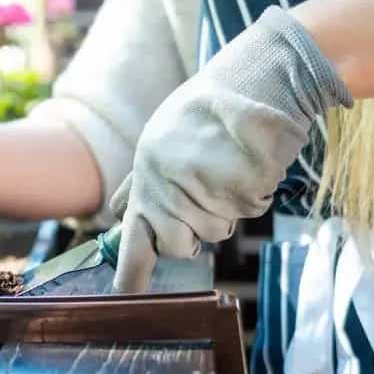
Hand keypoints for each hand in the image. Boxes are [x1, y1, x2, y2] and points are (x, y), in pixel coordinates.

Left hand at [111, 7, 353, 292]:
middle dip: (193, 235)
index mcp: (147, 176)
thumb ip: (140, 183)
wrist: (257, 77)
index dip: (130, 273)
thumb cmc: (207, 112)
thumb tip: (116, 213)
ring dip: (226, 207)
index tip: (124, 295)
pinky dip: (253, 190)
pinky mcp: (243, 189)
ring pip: (217, 231)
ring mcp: (207, 190)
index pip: (133, 238)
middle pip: (180, 247)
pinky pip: (249, 209)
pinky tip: (248, 160)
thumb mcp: (159, 142)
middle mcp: (171, 186)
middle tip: (205, 196)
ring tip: (228, 165)